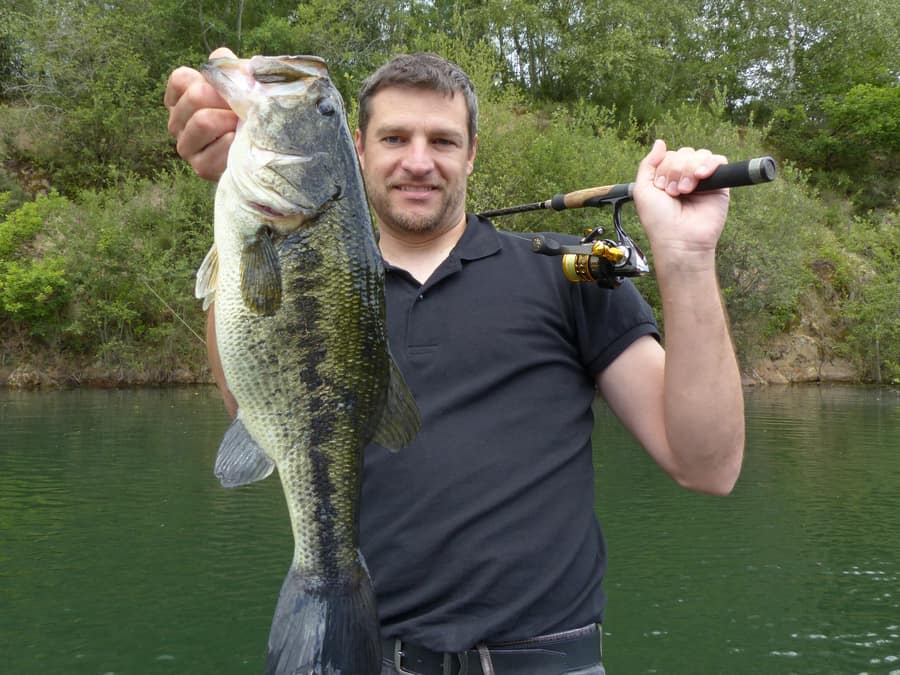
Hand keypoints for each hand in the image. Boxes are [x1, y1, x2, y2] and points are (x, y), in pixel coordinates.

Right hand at [164, 47, 238, 180]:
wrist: (263, 152)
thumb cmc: (248, 114)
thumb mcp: (241, 86)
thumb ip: (229, 67)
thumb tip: (222, 58)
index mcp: (180, 99)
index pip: (181, 79)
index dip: (211, 81)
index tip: (229, 91)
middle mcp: (176, 122)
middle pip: (195, 97)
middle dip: (226, 100)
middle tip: (243, 110)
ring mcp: (186, 147)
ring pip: (202, 121)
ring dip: (230, 121)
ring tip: (242, 125)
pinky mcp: (200, 167)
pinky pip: (215, 149)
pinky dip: (233, 144)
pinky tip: (240, 143)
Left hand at [632, 140, 729, 263]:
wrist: (678, 239)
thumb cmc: (659, 221)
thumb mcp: (642, 190)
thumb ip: (648, 164)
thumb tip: (660, 142)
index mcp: (668, 177)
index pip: (669, 155)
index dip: (664, 167)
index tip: (661, 188)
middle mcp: (686, 177)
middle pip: (684, 153)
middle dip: (675, 170)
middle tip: (673, 192)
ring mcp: (703, 180)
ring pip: (699, 155)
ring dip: (688, 170)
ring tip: (685, 190)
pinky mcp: (720, 185)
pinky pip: (719, 161)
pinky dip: (709, 164)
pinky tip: (700, 177)